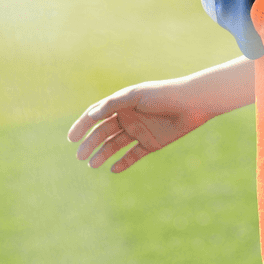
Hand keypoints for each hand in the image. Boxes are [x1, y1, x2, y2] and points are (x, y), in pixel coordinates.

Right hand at [67, 80, 215, 173]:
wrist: (192, 104)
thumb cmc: (163, 94)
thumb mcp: (136, 96)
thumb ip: (113, 104)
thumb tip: (91, 114)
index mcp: (122, 103)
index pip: (96, 115)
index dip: (82, 126)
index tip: (71, 138)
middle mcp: (128, 117)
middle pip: (103, 132)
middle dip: (90, 144)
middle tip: (80, 156)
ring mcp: (139, 131)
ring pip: (116, 145)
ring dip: (103, 154)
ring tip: (93, 164)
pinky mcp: (151, 143)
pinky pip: (133, 155)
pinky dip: (123, 162)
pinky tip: (113, 169)